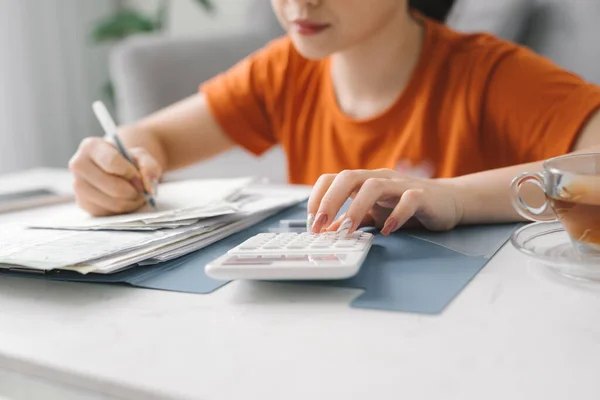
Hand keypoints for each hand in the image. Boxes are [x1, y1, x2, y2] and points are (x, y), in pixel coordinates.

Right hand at [69, 137, 161, 215]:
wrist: (115, 169)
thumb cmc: (127, 161)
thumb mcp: (141, 156)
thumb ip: (148, 165)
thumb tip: (147, 184)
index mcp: (91, 146)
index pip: (112, 162)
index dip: (131, 173)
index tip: (139, 177)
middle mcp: (79, 165)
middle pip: (113, 187)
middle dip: (134, 191)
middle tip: (142, 190)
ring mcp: (78, 186)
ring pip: (113, 202)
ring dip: (131, 202)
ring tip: (136, 194)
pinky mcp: (83, 204)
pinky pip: (109, 212)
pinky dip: (123, 209)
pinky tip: (126, 200)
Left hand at [307, 169, 463, 235]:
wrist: (448, 202)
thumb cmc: (407, 206)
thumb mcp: (374, 213)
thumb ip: (351, 219)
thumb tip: (326, 230)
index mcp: (364, 181)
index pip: (333, 179)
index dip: (318, 197)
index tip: (312, 222)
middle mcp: (379, 178)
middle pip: (348, 177)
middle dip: (330, 201)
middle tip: (320, 226)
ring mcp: (400, 185)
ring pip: (374, 186)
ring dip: (357, 208)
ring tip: (348, 230)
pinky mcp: (422, 195)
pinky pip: (408, 200)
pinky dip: (396, 215)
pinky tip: (387, 231)